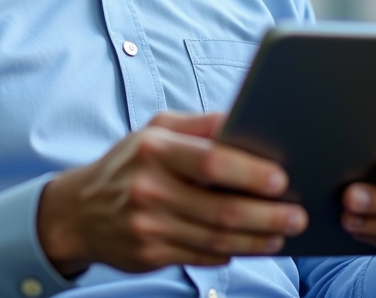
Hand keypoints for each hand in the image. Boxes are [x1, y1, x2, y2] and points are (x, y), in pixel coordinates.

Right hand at [37, 111, 307, 275]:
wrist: (78, 211)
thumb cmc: (129, 163)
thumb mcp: (155, 130)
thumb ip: (200, 124)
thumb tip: (246, 117)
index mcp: (154, 149)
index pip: (209, 161)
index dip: (249, 173)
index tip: (282, 178)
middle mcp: (149, 189)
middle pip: (221, 209)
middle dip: (267, 215)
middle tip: (298, 214)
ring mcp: (148, 227)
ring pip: (217, 240)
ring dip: (258, 240)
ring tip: (284, 233)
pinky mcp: (149, 256)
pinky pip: (202, 257)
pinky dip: (231, 253)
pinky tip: (252, 246)